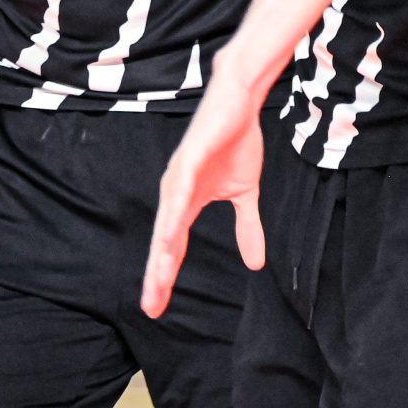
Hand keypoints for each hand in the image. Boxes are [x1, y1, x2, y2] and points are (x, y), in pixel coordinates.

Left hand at [140, 78, 266, 318]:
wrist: (239, 101)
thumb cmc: (236, 142)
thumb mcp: (245, 193)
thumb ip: (246, 226)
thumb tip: (257, 264)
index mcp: (185, 202)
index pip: (172, 247)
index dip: (164, 276)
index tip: (156, 306)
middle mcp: (175, 192)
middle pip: (163, 242)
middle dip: (156, 275)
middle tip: (150, 306)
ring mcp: (180, 175)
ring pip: (168, 221)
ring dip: (162, 252)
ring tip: (158, 281)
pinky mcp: (189, 158)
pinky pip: (181, 191)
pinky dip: (175, 214)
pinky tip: (170, 235)